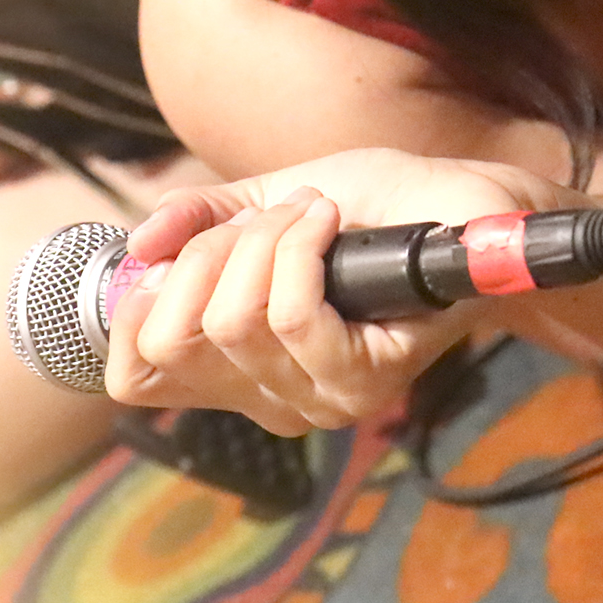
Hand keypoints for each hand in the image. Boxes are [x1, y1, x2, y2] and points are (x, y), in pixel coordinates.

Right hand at [101, 149, 541, 436]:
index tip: (176, 250)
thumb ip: (202, 223)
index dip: (133, 308)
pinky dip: (299, 249)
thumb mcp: (266, 202)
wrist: (469, 207)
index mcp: (240, 371)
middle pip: (175, 338)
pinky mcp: (363, 380)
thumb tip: (137, 247)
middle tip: (266, 218)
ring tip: (311, 210)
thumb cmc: (375, 208)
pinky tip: (327, 220)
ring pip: (232, 321)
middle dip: (206, 254)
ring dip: (264, 238)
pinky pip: (290, 315)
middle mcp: (273, 400)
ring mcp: (319, 398)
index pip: (137, 377)